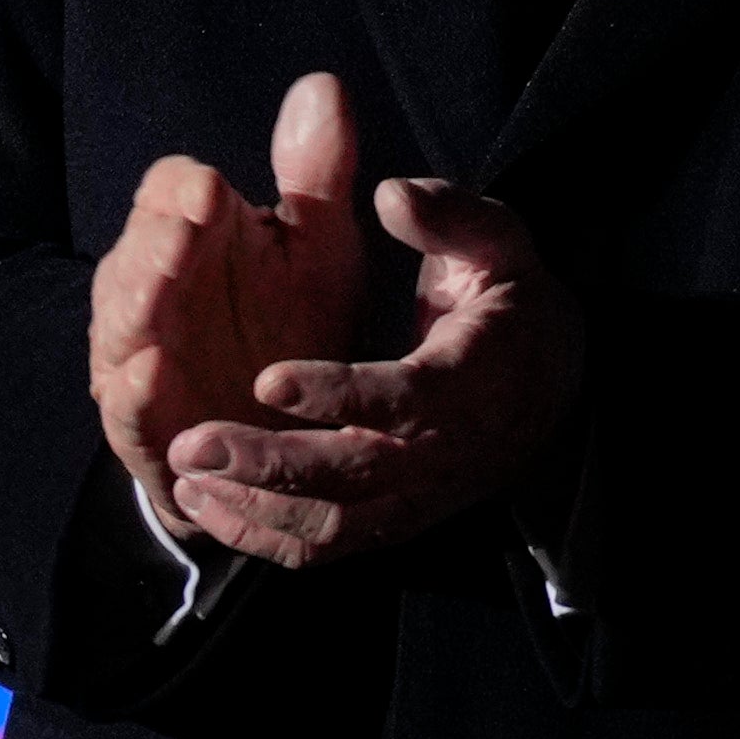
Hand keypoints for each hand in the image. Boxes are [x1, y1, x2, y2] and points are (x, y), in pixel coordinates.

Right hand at [91, 72, 378, 526]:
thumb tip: (322, 84)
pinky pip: (126, 405)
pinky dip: (134, 391)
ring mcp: (138, 356)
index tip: (214, 190)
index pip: (167, 193)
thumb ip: (317, 174)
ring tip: (159, 296)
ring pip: (120, 324)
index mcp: (193, 236)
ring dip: (137, 308)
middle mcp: (153, 289)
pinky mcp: (141, 423)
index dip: (183, 190)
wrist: (280, 436)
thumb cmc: (294, 327)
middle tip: (184, 236)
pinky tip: (153, 373)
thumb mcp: (320, 249)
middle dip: (155, 245)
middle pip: (136, 254)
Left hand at [158, 158, 581, 573]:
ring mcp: (422, 497)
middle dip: (270, 466)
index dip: (337, 395)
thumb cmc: (510, 300)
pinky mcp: (398, 520)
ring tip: (187, 475)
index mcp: (474, 379)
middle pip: (355, 475)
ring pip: (337, 524)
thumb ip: (449, 215)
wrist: (552, 386)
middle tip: (192, 444)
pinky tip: (205, 506)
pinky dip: (267, 537)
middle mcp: (448, 452)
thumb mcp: (499, 242)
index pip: (403, 399)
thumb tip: (390, 194)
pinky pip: (331, 544)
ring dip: (257, 509)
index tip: (265, 379)